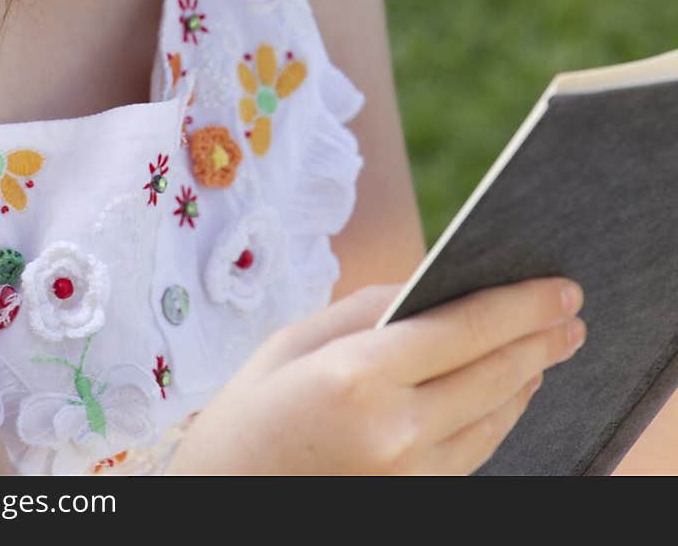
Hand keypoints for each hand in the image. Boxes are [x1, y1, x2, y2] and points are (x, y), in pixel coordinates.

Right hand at [165, 277, 584, 474]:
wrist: (222, 506)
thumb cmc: (247, 418)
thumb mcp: (291, 343)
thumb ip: (364, 309)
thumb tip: (427, 286)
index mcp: (357, 376)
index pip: (463, 329)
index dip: (520, 305)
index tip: (559, 287)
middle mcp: (394, 430)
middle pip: (492, 375)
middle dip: (539, 339)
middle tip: (571, 314)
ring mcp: (408, 476)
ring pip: (492, 418)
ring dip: (526, 378)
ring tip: (547, 347)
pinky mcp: (414, 502)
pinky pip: (473, 453)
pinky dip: (499, 416)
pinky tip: (508, 391)